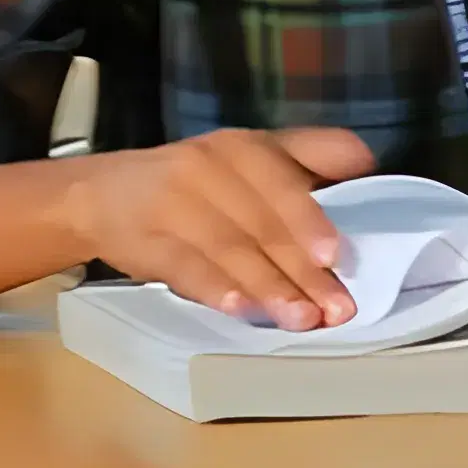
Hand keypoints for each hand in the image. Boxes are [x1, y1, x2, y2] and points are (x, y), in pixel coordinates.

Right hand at [66, 126, 377, 330]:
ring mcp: (175, 203)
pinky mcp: (147, 240)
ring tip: (301, 319)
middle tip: (335, 308)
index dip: (308, 215)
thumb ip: (306, 157)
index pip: (280, 177)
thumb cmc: (194, 182)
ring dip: (270, 287)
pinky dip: (216, 288)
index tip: (335, 253)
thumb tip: (367, 162)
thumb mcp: (247, 157)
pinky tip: (242, 310)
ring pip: (231, 248)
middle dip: (303, 269)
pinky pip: (186, 266)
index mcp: (242, 148)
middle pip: (263, 223)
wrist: (100, 195)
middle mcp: (210, 167)